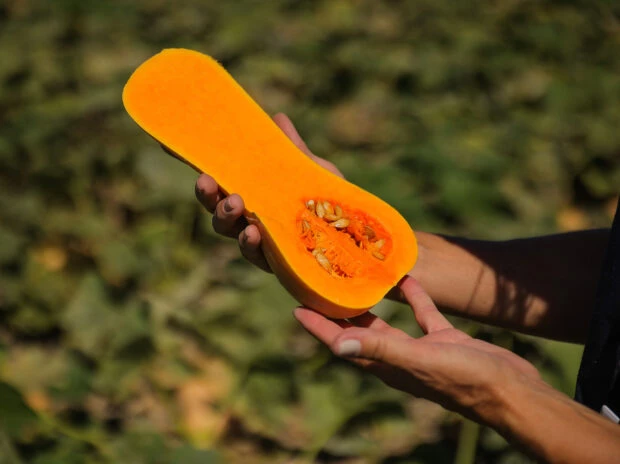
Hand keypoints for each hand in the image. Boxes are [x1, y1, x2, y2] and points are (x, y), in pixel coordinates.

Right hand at [187, 112, 342, 271]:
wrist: (360, 236)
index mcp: (252, 195)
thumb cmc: (330, 202)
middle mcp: (250, 220)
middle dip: (207, 196)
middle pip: (217, 210)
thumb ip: (293, 149)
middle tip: (206, 181)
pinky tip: (254, 232)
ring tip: (234, 203)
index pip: (219, 182)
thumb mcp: (312, 171)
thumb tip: (278, 117)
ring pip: (231, 232)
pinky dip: (252, 244)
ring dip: (225, 218)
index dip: (199, 169)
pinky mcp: (278, 264)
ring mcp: (263, 243)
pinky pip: (258, 256)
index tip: (174, 148)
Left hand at [294, 276, 541, 424]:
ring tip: (358, 278)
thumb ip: (379, 350)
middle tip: (322, 285)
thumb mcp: (419, 361)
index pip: (342, 343)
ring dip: (373, 303)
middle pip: (358, 332)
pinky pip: (422, 314)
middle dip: (339, 312)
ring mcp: (420, 349)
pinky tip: (407, 278)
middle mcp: (398, 358)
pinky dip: (414, 297)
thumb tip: (336, 346)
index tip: (296, 308)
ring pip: (388, 322)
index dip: (318, 327)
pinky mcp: (443, 339)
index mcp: (386, 365)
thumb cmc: (464, 380)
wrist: (510, 391)